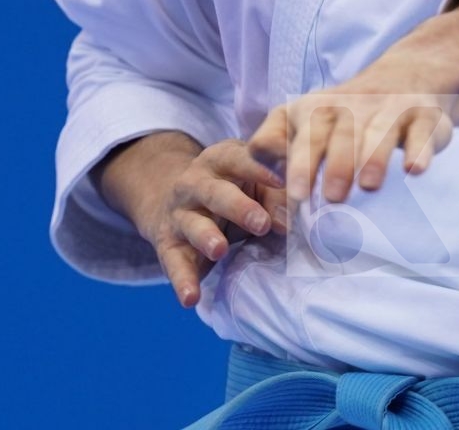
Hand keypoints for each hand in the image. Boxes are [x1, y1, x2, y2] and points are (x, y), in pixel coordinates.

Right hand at [101, 133, 288, 307]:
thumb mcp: (251, 183)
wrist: (173, 201)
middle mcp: (194, 183)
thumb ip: (273, 196)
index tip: (282, 180)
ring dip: (205, 237)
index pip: (238, 159)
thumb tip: (290, 221)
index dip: (258, 168)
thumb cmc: (230, 190)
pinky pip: (173, 263)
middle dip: (238, 208)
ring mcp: (179, 214)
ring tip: (220, 250)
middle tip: (262, 224)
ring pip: (192, 224)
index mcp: (220, 160)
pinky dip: (182, 282)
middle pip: (215, 193)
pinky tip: (191, 299)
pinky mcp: (168, 244)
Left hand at [247, 51, 458, 204]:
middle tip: (332, 197)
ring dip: (375, 157)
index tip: (296, 193)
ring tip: (369, 185)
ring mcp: (392, 109)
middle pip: (344, 132)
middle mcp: (355, 106)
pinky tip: (414, 169)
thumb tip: (259, 166)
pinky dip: (420, 149)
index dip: (300, 162)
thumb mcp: (301, 118)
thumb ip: (273, 140)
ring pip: (382, 131)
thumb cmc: (342, 113)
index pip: (306, 133)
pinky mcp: (425, 117)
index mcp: (319, 108)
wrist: (405, 78)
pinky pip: (423, 131)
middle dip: (337, 163)